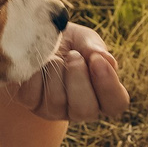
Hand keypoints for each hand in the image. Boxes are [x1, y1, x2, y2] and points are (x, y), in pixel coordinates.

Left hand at [12, 23, 129, 122]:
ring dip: (55, 72)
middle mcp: (80, 108)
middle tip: (72, 55)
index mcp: (102, 94)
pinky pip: (32, 94)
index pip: (116, 103)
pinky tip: (37, 61)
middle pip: (86, 110)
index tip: (96, 60)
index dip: (108, 85)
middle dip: (78, 79)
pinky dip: (35, 72)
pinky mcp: (31, 103)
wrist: (36, 36)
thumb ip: (95, 47)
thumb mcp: (84, 38)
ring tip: (54, 56)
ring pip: (56, 102)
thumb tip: (104, 58)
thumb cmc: (68, 41)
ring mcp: (54, 110)